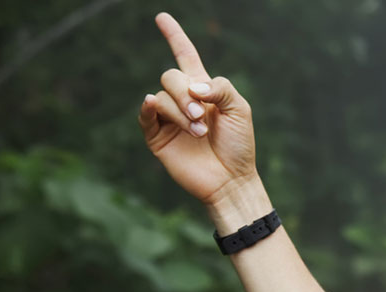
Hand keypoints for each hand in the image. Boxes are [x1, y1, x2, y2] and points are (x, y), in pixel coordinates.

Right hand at [138, 13, 256, 204]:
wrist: (231, 179)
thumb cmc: (239, 145)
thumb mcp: (240, 109)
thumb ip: (221, 88)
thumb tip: (193, 85)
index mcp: (204, 89)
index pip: (185, 55)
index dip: (174, 36)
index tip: (161, 17)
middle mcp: (184, 100)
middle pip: (171, 76)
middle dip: (186, 93)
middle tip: (203, 116)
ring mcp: (169, 118)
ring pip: (162, 97)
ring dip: (182, 112)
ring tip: (199, 132)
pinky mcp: (158, 137)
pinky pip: (146, 114)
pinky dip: (150, 108)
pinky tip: (154, 107)